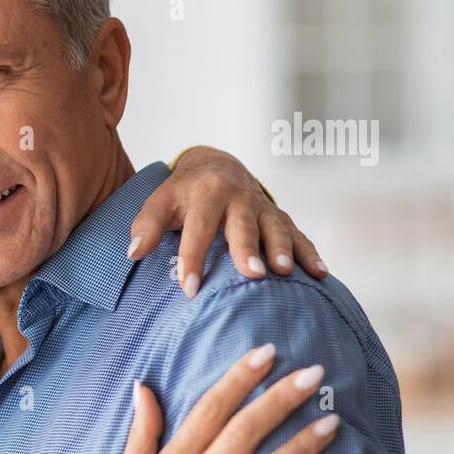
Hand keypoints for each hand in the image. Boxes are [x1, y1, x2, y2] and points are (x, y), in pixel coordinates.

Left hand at [128, 146, 327, 297]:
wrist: (215, 166)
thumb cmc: (183, 193)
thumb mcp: (159, 202)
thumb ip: (146, 226)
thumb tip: (134, 252)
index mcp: (207, 192)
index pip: (198, 228)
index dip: (193, 258)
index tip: (189, 288)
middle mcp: (238, 197)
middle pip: (243, 225)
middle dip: (248, 248)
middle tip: (253, 272)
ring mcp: (262, 207)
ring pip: (275, 228)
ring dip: (283, 249)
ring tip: (285, 272)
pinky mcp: (279, 216)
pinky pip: (298, 234)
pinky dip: (309, 252)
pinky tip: (320, 273)